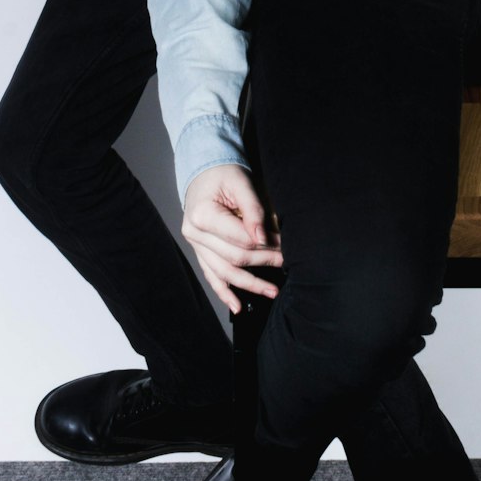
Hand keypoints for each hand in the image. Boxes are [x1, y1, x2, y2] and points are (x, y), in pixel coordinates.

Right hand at [182, 164, 283, 313]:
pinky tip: (237, 307)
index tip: (285, 242)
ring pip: (224, 272)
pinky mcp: (200, 253)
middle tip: (286, 260)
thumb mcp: (241, 183)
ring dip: (250, 283)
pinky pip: (212, 276)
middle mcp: (194, 234)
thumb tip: (263, 238)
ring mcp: (195, 246)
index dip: (265, 243)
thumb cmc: (224, 175)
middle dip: (263, 260)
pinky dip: (224, 292)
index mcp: (202, 215)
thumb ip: (253, 209)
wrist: (205, 173)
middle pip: (234, 256)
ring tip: (272, 291)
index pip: (239, 238)